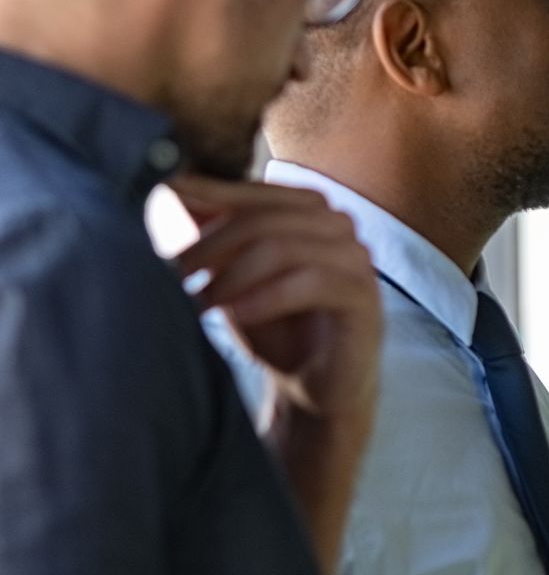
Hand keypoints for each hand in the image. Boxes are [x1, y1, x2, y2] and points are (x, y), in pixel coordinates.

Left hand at [170, 174, 381, 425]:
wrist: (312, 386)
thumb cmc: (272, 324)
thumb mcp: (229, 272)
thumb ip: (207, 232)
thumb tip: (168, 187)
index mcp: (308, 208)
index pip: (251, 193)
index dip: (204, 206)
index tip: (158, 225)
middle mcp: (338, 224)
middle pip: (263, 218)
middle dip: (210, 246)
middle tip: (173, 275)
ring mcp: (357, 258)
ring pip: (284, 247)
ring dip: (232, 276)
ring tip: (201, 301)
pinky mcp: (364, 294)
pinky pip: (311, 282)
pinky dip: (266, 298)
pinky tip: (237, 314)